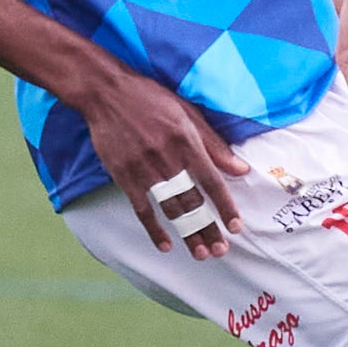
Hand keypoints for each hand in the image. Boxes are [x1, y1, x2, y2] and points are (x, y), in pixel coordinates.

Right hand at [65, 61, 252, 258]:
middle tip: (220, 250)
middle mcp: (167, 157)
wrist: (107, 92)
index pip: (211, 181)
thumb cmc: (151, 99)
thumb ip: (214, 144)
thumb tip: (241, 169)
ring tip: (200, 253)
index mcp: (187, 140)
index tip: (236, 226)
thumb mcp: (188, 113)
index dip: (225, 206)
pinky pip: (141, 208)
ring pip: (170, 209)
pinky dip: (153, 229)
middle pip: (192, 201)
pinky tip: (165, 244)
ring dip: (186, 233)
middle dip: (208, 228)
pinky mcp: (124, 175)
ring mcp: (144, 168)